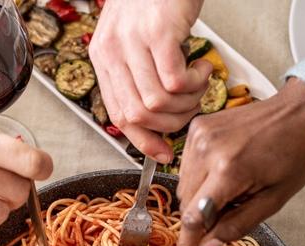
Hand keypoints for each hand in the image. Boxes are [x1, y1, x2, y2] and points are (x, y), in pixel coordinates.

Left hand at [89, 0, 211, 161]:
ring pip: (157, 104)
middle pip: (137, 116)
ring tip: (197, 86)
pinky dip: (194, 85)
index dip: (142, 141)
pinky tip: (200, 68)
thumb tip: (154, 116)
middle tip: (189, 109)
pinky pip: (175, 82)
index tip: (162, 151)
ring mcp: (134, 42)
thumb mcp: (135, 39)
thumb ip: (137, 73)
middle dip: (169, 125)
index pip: (117, 115)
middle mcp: (113, 51)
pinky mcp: (159, 33)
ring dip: (186, 104)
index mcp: (103, 57)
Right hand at [175, 78, 304, 245]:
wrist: (300, 112)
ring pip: (182, 186)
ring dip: (198, 198)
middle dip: (200, 218)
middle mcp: (208, 150)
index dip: (186, 244)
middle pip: (185, 203)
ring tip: (229, 190)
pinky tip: (222, 173)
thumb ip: (236, 226)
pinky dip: (199, 178)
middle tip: (227, 214)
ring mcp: (199, 135)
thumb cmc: (295, 155)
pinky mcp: (196, 127)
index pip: (194, 217)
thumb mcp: (273, 201)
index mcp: (229, 171)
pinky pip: (186, 166)